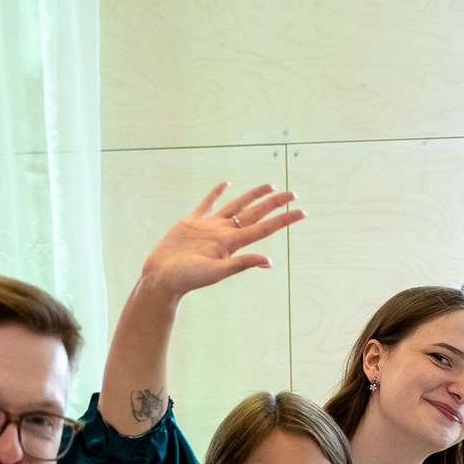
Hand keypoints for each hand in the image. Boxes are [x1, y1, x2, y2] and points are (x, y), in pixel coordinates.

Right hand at [140, 183, 301, 299]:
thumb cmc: (186, 279)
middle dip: (275, 203)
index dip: (284, 219)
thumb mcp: (215, 272)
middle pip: (255, 213)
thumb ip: (240, 264)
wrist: (160, 278)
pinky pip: (208, 204)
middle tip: (294, 193)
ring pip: (236, 206)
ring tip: (270, 186)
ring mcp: (209, 227)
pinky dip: (216, 193)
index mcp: (232, 243)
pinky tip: (226, 184)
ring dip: (253, 196)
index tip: (302, 211)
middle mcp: (224, 232)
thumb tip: (269, 262)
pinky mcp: (192, 223)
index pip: (264, 227)